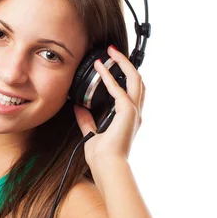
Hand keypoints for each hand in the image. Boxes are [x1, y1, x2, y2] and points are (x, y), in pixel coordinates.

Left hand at [73, 45, 145, 167]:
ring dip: (123, 64)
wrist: (106, 166)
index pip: (130, 91)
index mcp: (129, 118)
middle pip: (138, 81)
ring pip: (135, 80)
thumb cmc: (102, 156)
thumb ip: (86, 120)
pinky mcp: (128, 112)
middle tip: (113, 51)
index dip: (123, 75)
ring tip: (111, 53)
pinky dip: (110, 77)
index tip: (110, 64)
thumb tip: (78, 107)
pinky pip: (120, 89)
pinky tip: (100, 69)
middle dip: (126, 64)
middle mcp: (135, 113)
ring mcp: (134, 112)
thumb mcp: (91, 134)